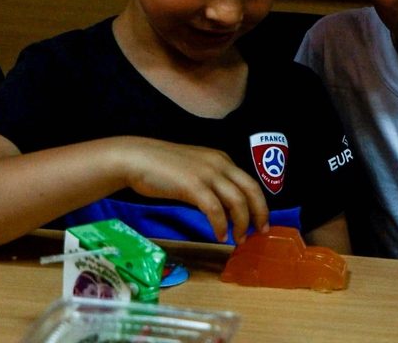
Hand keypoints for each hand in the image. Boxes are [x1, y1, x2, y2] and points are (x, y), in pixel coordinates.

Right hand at [119, 137, 268, 244]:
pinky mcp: (193, 185)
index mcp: (222, 160)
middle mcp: (220, 164)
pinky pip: (215, 210)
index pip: (250, 182)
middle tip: (260, 232)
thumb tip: (226, 208)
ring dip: (241, 223)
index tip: (260, 220)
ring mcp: (207, 174)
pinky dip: (220, 225)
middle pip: (251, 190)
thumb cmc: (163, 167)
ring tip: (238, 239)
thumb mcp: (196, 170)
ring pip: (237, 201)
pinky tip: (219, 236)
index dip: (259, 203)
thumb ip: (212, 184)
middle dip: (259, 213)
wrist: (137, 158)